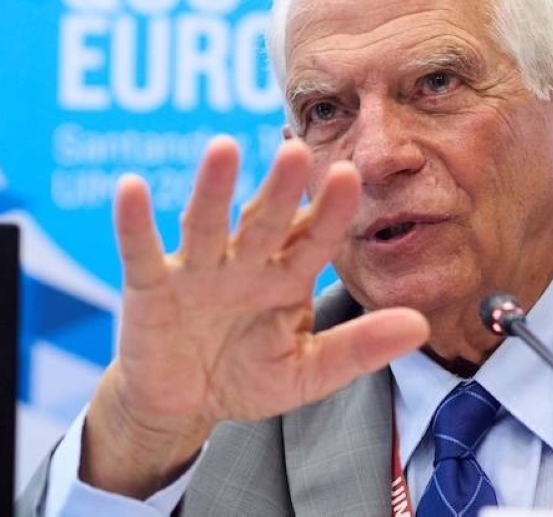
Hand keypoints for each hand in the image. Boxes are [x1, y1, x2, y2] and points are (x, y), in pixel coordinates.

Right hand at [80, 136, 428, 497]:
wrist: (184, 405)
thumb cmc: (248, 377)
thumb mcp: (307, 372)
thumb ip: (358, 348)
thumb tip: (421, 326)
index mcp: (287, 278)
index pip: (313, 240)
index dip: (328, 212)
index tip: (350, 177)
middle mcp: (245, 262)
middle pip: (264, 219)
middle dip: (279, 188)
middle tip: (298, 151)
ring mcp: (197, 269)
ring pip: (207, 223)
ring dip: (213, 188)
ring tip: (224, 148)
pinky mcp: (151, 285)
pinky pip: (142, 250)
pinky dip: (135, 222)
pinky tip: (132, 187)